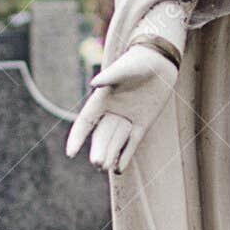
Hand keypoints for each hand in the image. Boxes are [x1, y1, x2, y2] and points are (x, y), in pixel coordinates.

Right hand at [65, 46, 177, 172]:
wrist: (159, 62)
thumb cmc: (138, 61)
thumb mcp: (125, 68)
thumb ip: (110, 76)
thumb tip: (94, 84)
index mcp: (102, 99)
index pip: (85, 122)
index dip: (77, 137)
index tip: (70, 153)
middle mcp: (112, 111)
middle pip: (101, 135)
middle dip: (98, 149)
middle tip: (97, 163)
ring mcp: (127, 118)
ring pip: (115, 141)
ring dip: (110, 155)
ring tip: (104, 168)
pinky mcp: (142, 123)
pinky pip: (132, 142)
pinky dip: (125, 155)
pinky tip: (119, 169)